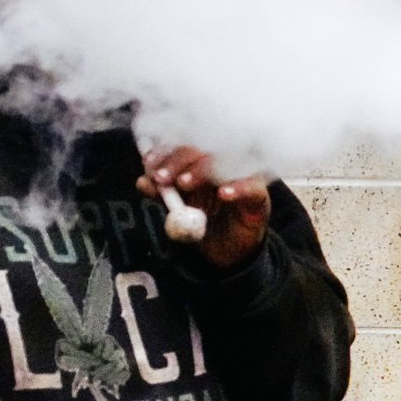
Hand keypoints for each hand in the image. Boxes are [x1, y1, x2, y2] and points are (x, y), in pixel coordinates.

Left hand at [138, 146, 271, 270]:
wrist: (227, 254)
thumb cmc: (205, 226)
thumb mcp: (178, 210)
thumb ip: (164, 195)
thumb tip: (142, 181)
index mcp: (202, 163)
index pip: (184, 146)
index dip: (166, 151)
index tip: (148, 163)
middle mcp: (223, 164)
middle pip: (203, 149)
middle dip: (178, 160)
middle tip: (162, 177)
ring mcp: (242, 177)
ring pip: (225, 162)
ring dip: (202, 170)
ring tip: (184, 183)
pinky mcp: (258, 195)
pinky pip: (252, 186)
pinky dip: (238, 188)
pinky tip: (224, 194)